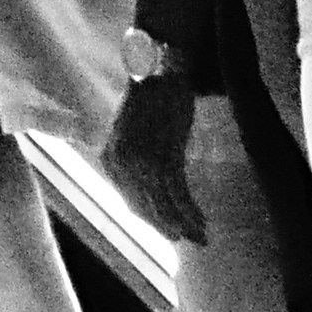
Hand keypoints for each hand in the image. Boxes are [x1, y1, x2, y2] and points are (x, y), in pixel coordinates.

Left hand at [100, 71, 206, 245]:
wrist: (161, 70)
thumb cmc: (151, 100)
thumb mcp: (133, 134)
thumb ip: (136, 161)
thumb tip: (152, 193)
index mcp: (110, 158)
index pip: (130, 202)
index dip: (152, 221)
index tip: (170, 232)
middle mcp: (120, 163)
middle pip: (146, 209)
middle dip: (169, 229)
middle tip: (191, 241)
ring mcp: (141, 161)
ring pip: (163, 205)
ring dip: (184, 225)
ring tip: (201, 236)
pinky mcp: (164, 156)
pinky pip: (178, 194)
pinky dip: (190, 211)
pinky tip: (201, 220)